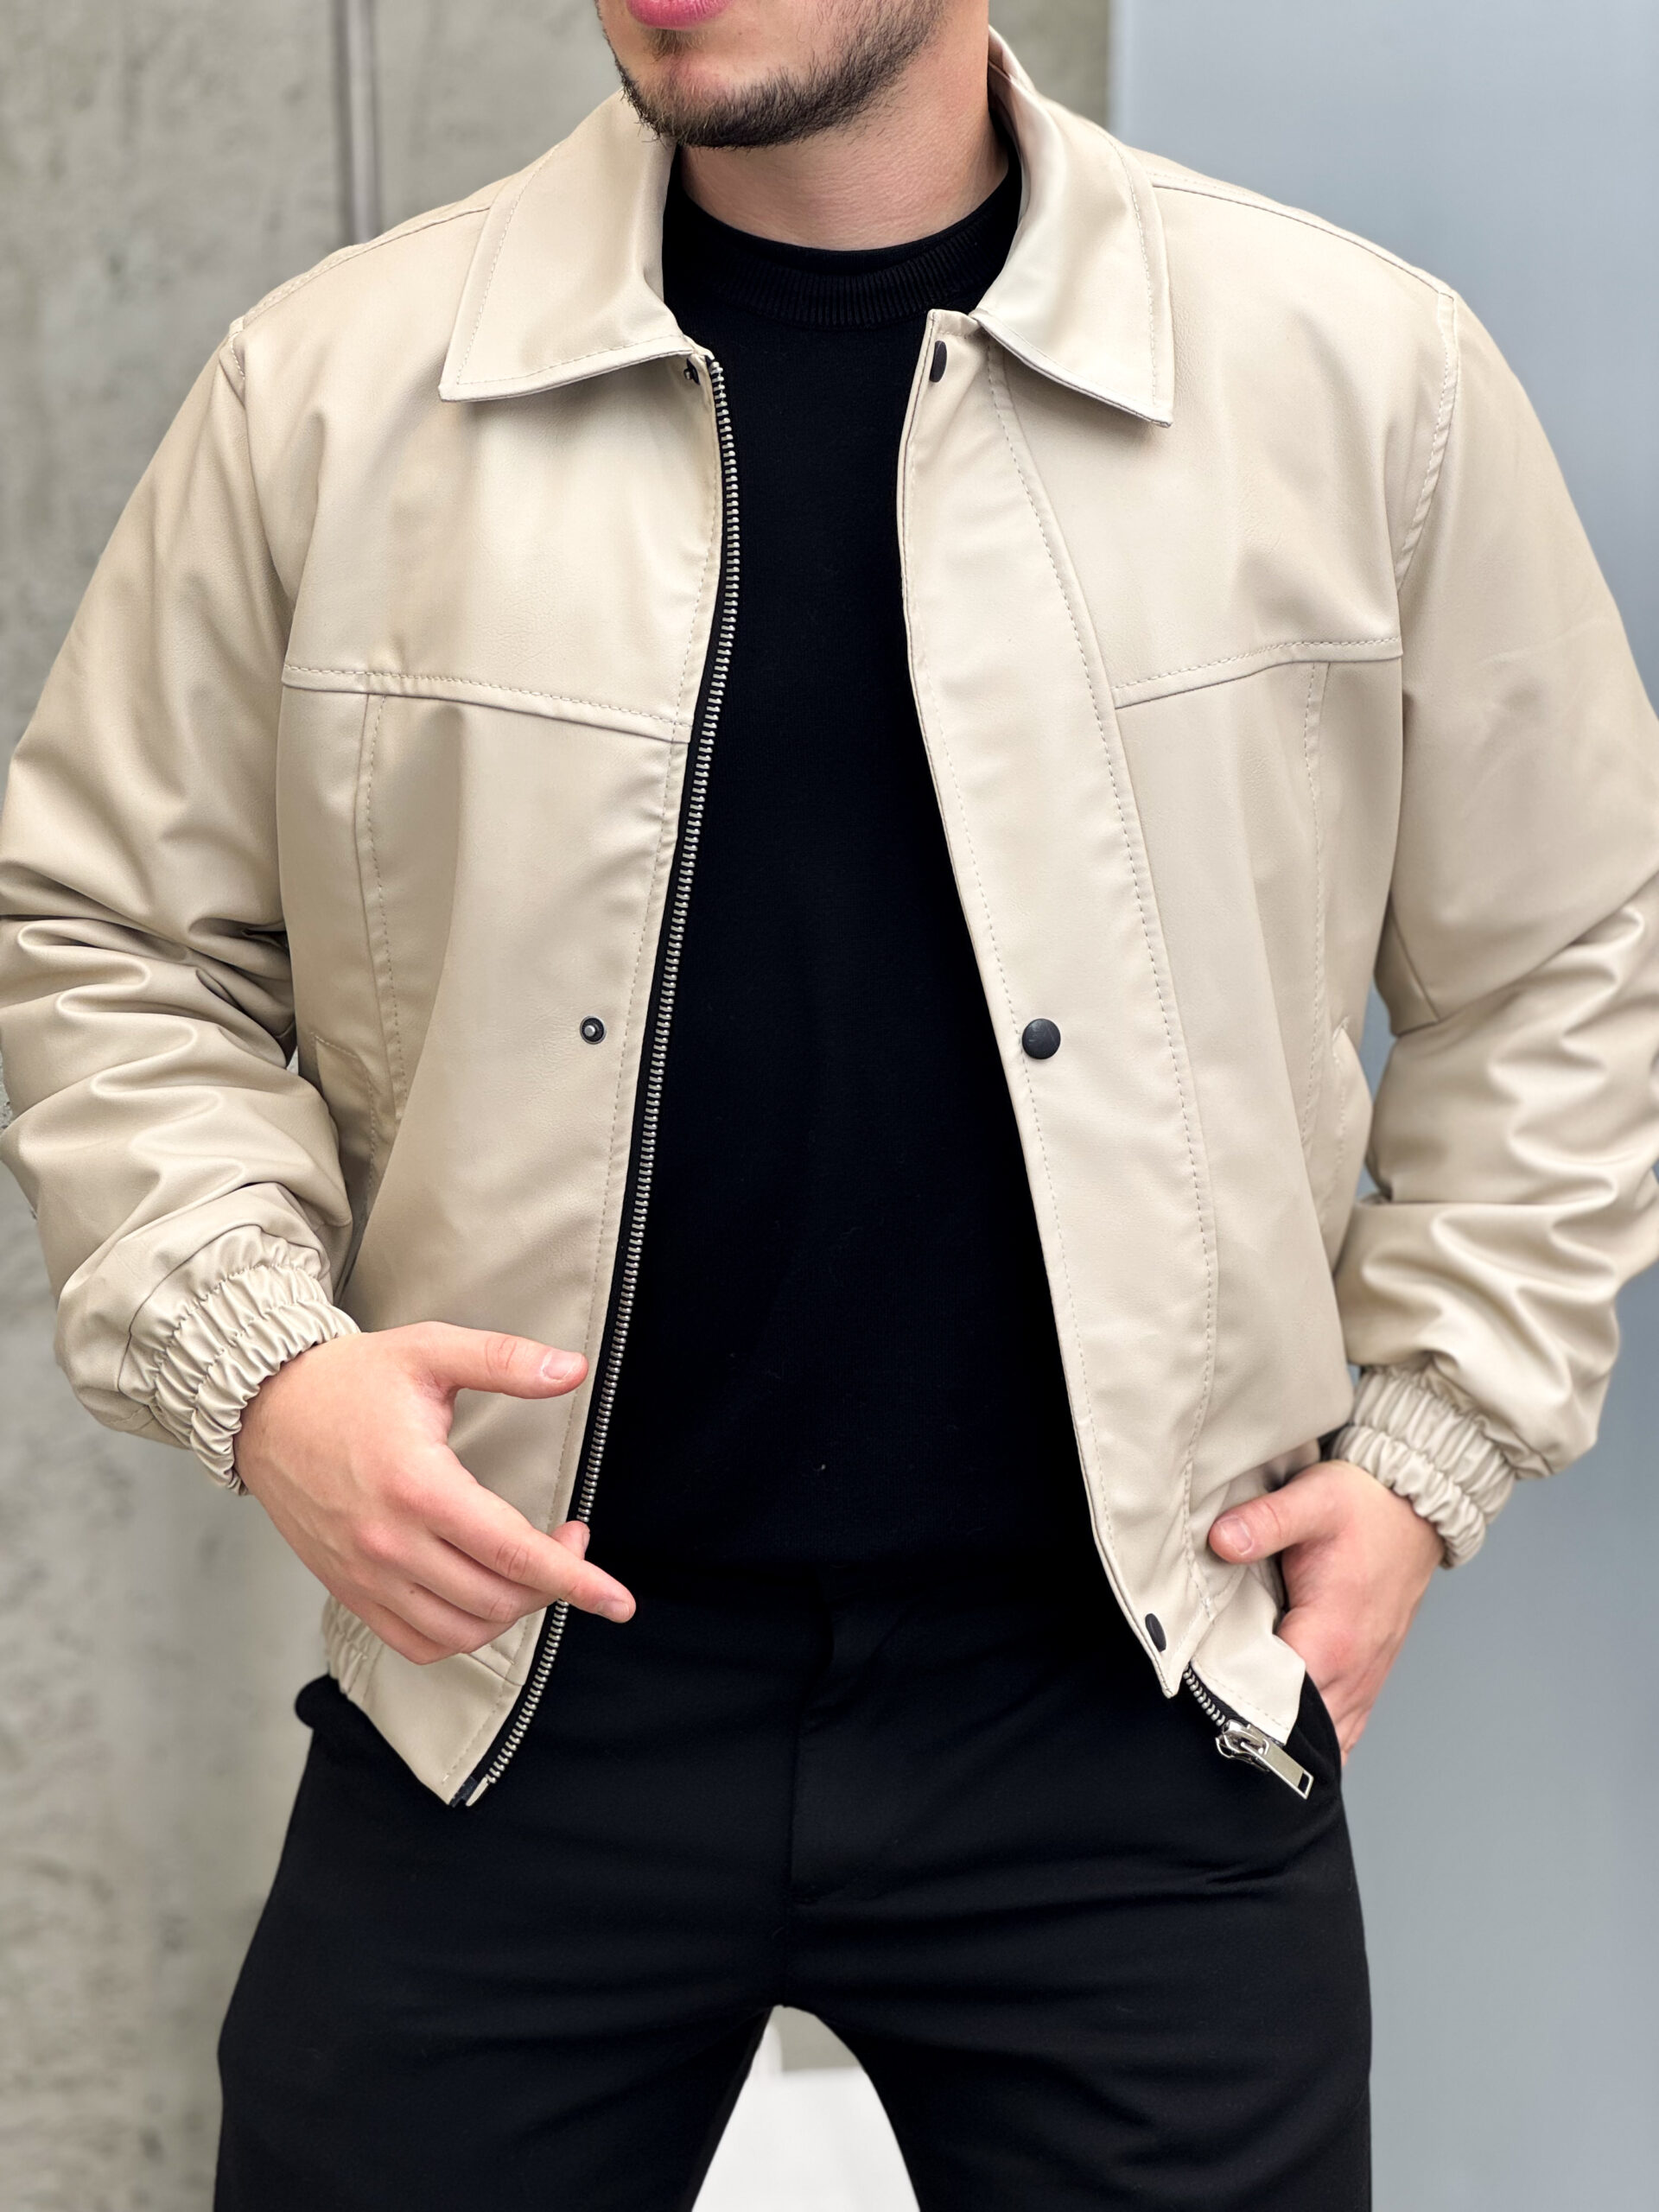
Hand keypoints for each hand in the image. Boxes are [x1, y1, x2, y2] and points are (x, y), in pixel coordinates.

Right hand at [234, 1323, 634, 1665]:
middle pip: (496, 1597)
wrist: (264, 1409)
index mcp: (418, 1485)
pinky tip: (483, 1597)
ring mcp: (365, 1575)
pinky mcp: (349, 1590)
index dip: (576, 1580)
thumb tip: (573, 1370)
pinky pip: (417, 1642)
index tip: (619, 1601)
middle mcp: (389, 1543)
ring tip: (530, 1567)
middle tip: (570, 1540)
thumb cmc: (350, 1379)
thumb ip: (505, 1360)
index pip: (514, 1552)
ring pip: (461, 1630)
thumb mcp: (430, 1351)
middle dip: (553, 1582)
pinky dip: (462, 1634)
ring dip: (512, 1610)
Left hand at [1207, 1460, 1441, 1759]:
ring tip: (1242, 1732)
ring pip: (1326, 1740)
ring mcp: (1365, 1678)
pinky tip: (1289, 1737)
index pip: (1276, 1702)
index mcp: (1332, 1639)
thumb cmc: (1364, 1506)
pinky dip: (1320, 1739)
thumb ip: (1265, 1521)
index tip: (1199, 1699)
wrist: (1414, 1506)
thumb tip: (1222, 1540)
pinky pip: (1347, 1729)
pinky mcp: (1369, 1675)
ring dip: (1287, 1740)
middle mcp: (1353, 1671)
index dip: (1234, 1706)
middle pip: (1298, 1734)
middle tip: (1209, 1717)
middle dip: (1254, 1732)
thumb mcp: (1312, 1499)